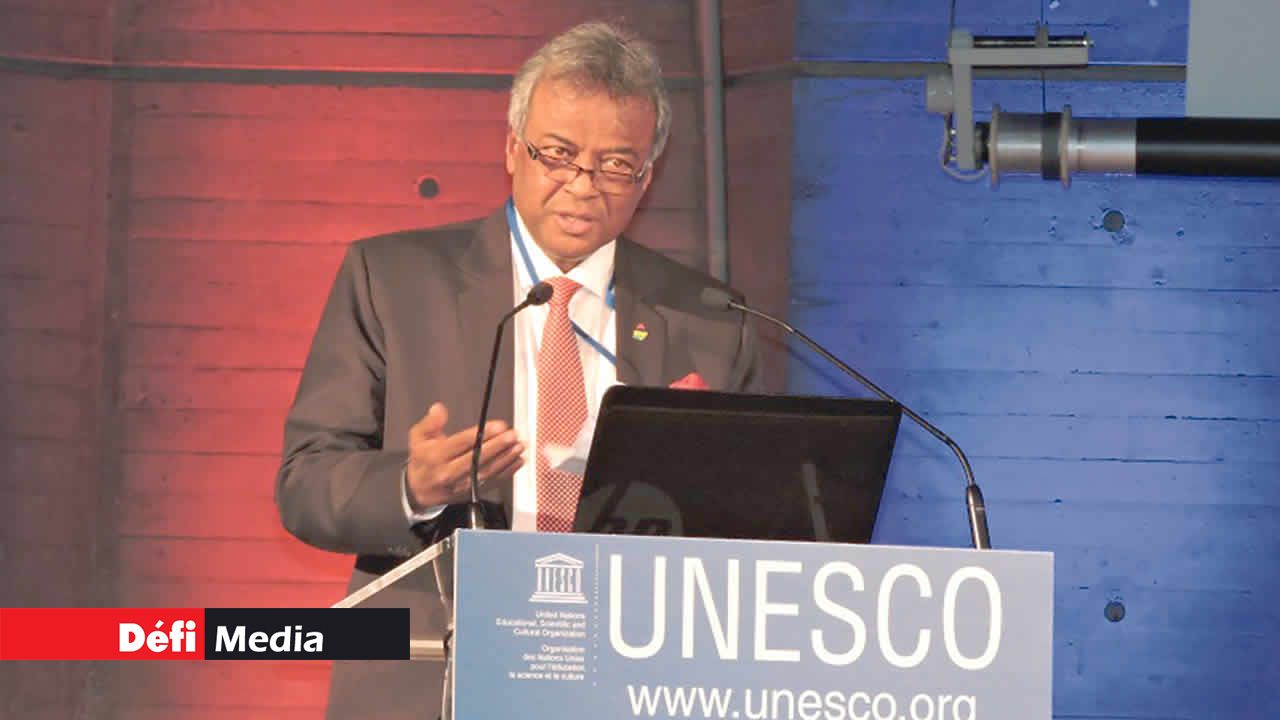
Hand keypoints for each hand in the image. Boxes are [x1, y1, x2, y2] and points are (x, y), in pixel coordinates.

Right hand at [405, 403, 523, 509]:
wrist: (420, 491)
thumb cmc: (423, 461)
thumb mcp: (418, 438)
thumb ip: (430, 423)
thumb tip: (439, 409)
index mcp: (436, 456)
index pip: (461, 444)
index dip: (481, 434)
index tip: (498, 426)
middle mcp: (449, 472)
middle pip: (476, 458)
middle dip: (497, 446)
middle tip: (512, 435)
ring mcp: (462, 484)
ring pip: (487, 471)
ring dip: (506, 458)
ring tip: (519, 446)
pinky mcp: (472, 492)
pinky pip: (492, 482)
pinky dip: (507, 472)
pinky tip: (518, 461)